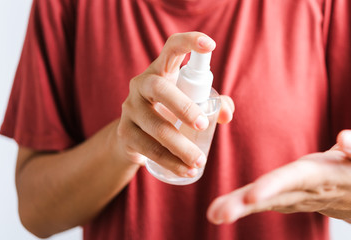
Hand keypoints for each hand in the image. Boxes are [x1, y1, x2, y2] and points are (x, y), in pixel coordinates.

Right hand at [116, 32, 234, 176]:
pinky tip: (185, 171)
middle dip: (184, 107)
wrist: (135, 138)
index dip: (190, 42)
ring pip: (156, 126)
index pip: (172, 48)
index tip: (211, 44)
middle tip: (204, 126)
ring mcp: (129, 108)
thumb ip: (212, 104)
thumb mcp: (191, 105)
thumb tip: (226, 114)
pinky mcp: (124, 132)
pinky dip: (170, 162)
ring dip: (181, 147)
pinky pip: (148, 148)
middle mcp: (141, 85)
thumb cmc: (171, 114)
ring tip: (200, 161)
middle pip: (159, 88)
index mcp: (161, 71)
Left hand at [207, 130, 350, 223]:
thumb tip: (346, 138)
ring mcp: (292, 197)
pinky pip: (259, 202)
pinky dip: (239, 205)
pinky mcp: (284, 198)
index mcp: (322, 176)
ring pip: (261, 203)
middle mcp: (303, 190)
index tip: (254, 196)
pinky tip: (218, 210)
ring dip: (236, 208)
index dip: (275, 186)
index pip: (295, 180)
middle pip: (271, 196)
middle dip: (245, 204)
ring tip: (213, 214)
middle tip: (218, 213)